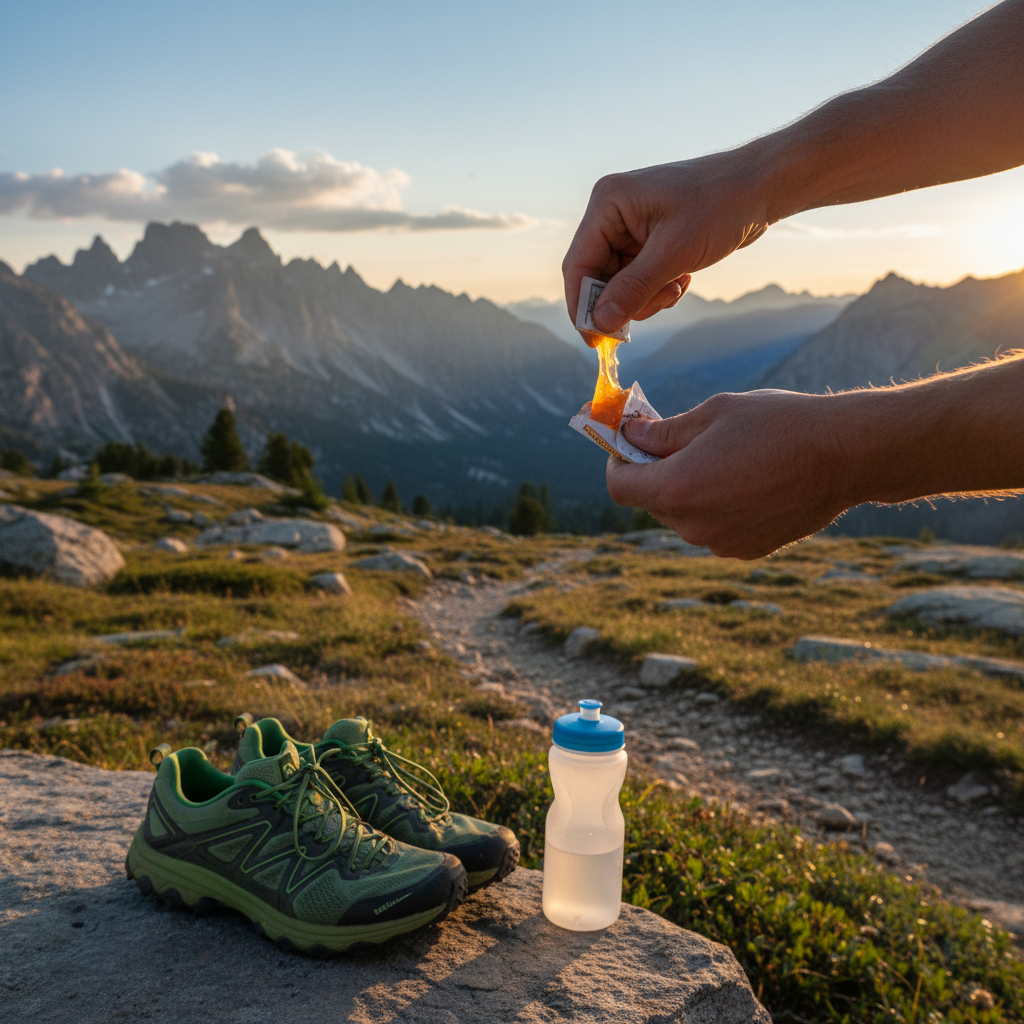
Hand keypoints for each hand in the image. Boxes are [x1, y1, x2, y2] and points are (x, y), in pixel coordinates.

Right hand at [562, 154, 770, 335]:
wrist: (762, 186)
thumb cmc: (721, 206)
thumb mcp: (675, 253)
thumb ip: (633, 290)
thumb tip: (600, 324)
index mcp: (608, 204)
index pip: (579, 265)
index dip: (583, 307)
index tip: (596, 341)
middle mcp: (612, 214)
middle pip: (598, 278)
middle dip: (626, 300)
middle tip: (659, 304)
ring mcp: (630, 227)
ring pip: (620, 284)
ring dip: (647, 296)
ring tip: (677, 286)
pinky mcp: (648, 240)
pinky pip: (639, 279)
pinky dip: (658, 288)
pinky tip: (683, 278)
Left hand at [607, 391, 852, 558]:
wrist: (846, 455)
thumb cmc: (778, 424)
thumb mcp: (713, 414)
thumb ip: (663, 432)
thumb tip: (630, 436)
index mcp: (676, 490)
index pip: (620, 486)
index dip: (617, 461)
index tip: (629, 442)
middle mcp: (693, 527)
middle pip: (651, 502)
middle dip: (655, 473)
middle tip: (675, 441)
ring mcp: (721, 544)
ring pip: (683, 516)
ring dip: (687, 490)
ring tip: (722, 458)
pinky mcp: (747, 550)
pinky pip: (713, 528)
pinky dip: (716, 506)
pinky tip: (747, 480)